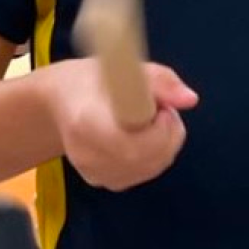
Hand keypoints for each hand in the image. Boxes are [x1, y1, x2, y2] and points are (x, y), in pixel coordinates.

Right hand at [46, 58, 198, 190]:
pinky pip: (142, 173)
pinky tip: (143, 137)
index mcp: (86, 121)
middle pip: (144, 159)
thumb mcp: (124, 66)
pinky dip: (153, 156)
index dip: (159, 131)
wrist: (58, 103)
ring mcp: (93, 173)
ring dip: (164, 145)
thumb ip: (160, 80)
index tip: (163, 108)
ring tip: (152, 120)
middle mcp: (87, 154)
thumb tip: (190, 100)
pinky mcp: (102, 182)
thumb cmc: (91, 80)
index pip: (132, 144)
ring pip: (149, 168)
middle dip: (168, 136)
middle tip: (165, 111)